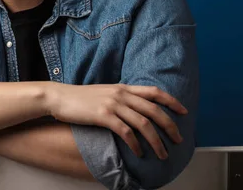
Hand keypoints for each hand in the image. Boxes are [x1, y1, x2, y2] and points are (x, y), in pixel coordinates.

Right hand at [44, 83, 187, 159]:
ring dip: (156, 141)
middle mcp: (121, 94)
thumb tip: (134, 107)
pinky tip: (139, 152)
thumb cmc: (79, 97)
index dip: (172, 101)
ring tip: (161, 154)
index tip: (184, 112)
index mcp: (123, 87)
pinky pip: (126, 132)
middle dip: (170, 126)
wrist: (59, 97)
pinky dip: (136, 144)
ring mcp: (112, 104)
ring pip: (143, 124)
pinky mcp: (103, 116)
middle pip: (154, 110)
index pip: (154, 92)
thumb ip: (120, 97)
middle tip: (178, 140)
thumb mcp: (104, 92)